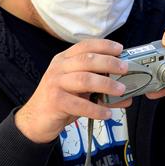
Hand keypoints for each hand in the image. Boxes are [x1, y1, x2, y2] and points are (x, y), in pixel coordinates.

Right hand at [15, 39, 131, 143]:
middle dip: (109, 63)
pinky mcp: (54, 101)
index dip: (103, 45)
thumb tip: (128, 94)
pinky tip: (106, 113)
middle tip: (125, 69)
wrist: (35, 120)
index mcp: (64, 59)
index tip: (120, 49)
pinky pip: (79, 104)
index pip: (85, 46)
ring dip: (106, 84)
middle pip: (87, 60)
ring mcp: (55, 83)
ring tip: (121, 90)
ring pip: (84, 79)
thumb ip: (101, 89)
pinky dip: (95, 109)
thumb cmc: (61, 101)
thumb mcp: (80, 91)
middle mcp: (59, 68)